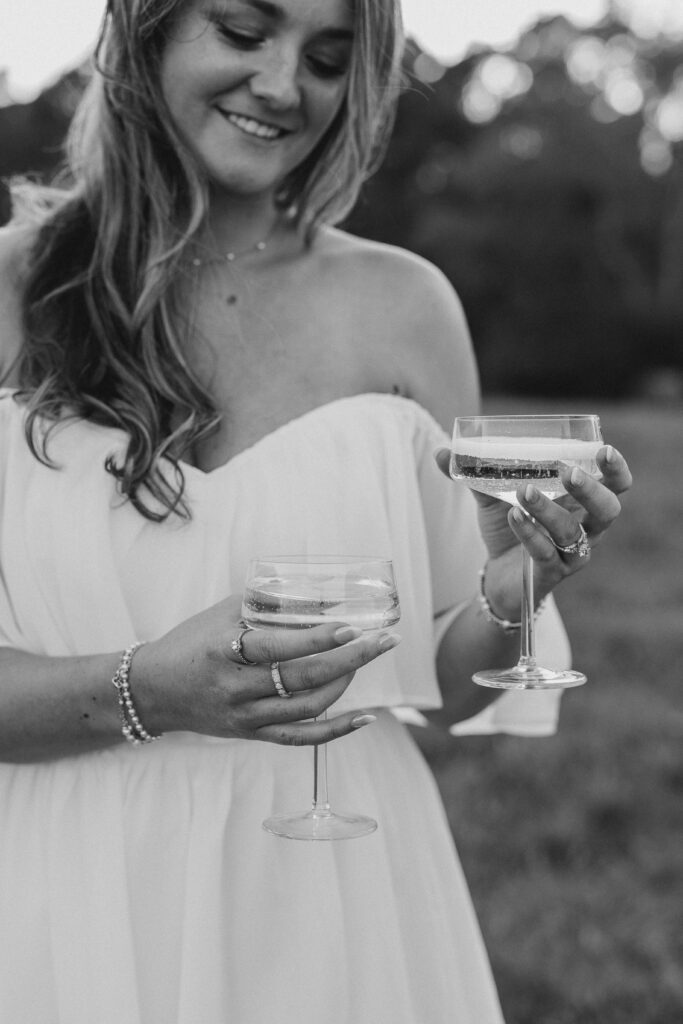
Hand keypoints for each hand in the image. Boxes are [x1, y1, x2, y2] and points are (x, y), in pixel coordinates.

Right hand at [133, 596, 399, 745]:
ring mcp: (245, 716)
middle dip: (351, 658)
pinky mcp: (251, 735)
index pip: (278, 647)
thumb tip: (319, 595)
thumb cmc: (191, 642)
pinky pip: (300, 739)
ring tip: (366, 658)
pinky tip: (366, 718)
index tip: (352, 626)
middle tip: (384, 640)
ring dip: (346, 684)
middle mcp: (236, 688)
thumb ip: (265, 602)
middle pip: (303, 678)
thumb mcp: (221, 613)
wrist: (152, 691)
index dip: (318, 639)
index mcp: (225, 651)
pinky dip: (336, 730)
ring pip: (307, 708)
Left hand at [435, 444, 631, 618]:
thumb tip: (441, 451)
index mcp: (581, 504)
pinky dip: (529, 533)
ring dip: (549, 510)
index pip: (616, 485)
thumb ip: (475, 473)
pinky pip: (546, 554)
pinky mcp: (550, 574)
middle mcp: (585, 529)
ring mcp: (570, 555)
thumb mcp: (492, 498)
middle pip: (608, 509)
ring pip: (573, 533)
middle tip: (569, 472)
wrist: (498, 577)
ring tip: (525, 491)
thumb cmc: (509, 529)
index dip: (616, 469)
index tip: (604, 450)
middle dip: (592, 489)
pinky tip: (512, 516)